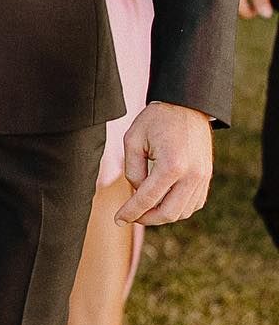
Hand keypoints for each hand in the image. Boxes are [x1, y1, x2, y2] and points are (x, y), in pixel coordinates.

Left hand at [116, 101, 212, 225]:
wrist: (187, 105)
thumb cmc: (157, 119)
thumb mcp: (133, 139)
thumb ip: (132, 170)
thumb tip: (137, 193)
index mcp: (172, 165)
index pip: (147, 199)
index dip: (131, 212)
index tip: (118, 219)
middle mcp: (191, 176)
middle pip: (167, 214)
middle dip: (146, 219)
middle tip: (130, 215)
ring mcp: (203, 179)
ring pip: (182, 212)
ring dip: (162, 215)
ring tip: (144, 206)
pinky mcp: (207, 178)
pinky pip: (193, 205)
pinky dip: (177, 208)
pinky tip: (162, 200)